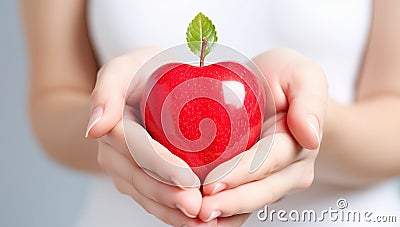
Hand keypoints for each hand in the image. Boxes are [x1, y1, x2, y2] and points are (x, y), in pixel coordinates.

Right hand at [86, 48, 214, 226]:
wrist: (139, 88)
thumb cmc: (139, 74)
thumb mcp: (122, 69)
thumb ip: (106, 90)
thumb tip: (94, 128)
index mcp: (113, 126)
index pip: (136, 148)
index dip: (160, 165)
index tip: (187, 179)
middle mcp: (115, 154)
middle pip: (141, 179)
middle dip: (169, 196)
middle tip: (197, 206)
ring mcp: (126, 170)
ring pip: (147, 196)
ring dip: (172, 211)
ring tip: (200, 221)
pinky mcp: (139, 179)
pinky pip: (153, 200)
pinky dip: (172, 213)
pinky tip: (194, 222)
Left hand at [198, 48, 327, 221]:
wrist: (279, 94)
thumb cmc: (286, 81)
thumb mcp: (302, 75)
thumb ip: (309, 100)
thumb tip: (310, 135)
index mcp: (297, 143)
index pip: (268, 162)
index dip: (241, 174)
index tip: (213, 184)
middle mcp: (288, 170)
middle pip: (259, 192)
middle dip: (229, 204)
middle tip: (198, 210)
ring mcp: (272, 180)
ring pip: (249, 204)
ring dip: (223, 215)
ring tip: (193, 218)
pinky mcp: (255, 184)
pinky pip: (240, 206)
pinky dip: (222, 215)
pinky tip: (196, 219)